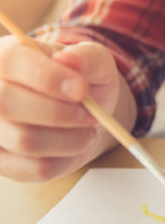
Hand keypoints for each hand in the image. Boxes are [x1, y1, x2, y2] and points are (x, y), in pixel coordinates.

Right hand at [0, 36, 120, 181]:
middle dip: (59, 113)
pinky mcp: (2, 162)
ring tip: (88, 129)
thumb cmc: (83, 81)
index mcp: (5, 55)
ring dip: (68, 138)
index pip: (10, 61)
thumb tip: (68, 58)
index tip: (81, 90)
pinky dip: (65, 158)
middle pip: (7, 104)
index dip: (47, 77)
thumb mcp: (95, 61)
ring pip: (24, 140)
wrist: (83, 114)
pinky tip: (74, 143)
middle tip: (91, 115)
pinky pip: (34, 168)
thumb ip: (87, 57)